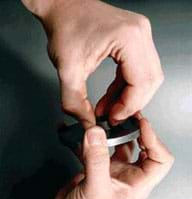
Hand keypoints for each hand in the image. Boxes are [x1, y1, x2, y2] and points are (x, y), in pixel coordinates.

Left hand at [22, 0, 163, 127]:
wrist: (63, 7)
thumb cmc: (65, 26)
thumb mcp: (67, 70)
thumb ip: (75, 103)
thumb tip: (88, 124)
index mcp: (128, 38)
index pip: (142, 82)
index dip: (129, 106)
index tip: (114, 118)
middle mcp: (140, 34)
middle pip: (150, 81)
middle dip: (132, 104)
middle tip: (114, 116)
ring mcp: (140, 35)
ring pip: (147, 77)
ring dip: (129, 97)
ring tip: (110, 108)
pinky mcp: (134, 40)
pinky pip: (138, 70)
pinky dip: (126, 87)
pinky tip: (112, 97)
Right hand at [49, 115, 173, 198]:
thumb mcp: (96, 191)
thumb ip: (97, 161)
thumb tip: (96, 134)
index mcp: (137, 183)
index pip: (160, 158)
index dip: (154, 139)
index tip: (141, 123)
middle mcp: (127, 174)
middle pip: (141, 146)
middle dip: (135, 129)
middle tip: (126, 115)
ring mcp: (111, 169)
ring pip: (118, 144)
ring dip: (112, 131)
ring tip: (106, 119)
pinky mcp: (95, 167)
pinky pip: (96, 148)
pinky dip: (89, 139)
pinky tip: (80, 132)